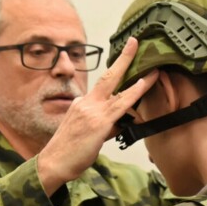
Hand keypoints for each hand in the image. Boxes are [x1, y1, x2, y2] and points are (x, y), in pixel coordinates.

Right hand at [35, 37, 158, 193]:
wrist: (53, 163)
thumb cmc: (69, 153)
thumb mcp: (88, 135)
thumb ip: (106, 126)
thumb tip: (121, 124)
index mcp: (82, 104)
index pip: (103, 85)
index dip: (116, 72)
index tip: (125, 59)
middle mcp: (86, 103)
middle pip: (108, 76)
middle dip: (123, 58)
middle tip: (134, 41)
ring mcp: (92, 111)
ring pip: (117, 87)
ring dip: (137, 75)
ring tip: (153, 67)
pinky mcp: (98, 122)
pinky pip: (121, 105)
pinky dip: (134, 92)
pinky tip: (145, 84)